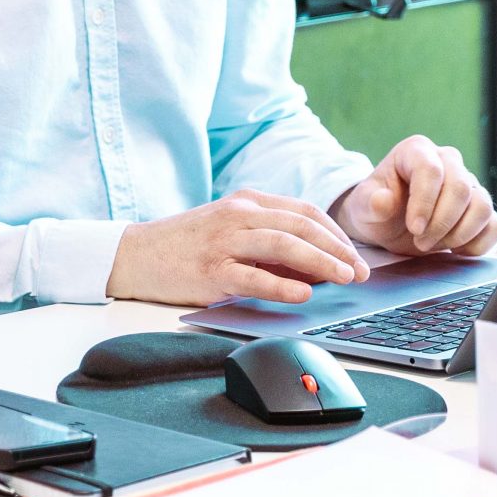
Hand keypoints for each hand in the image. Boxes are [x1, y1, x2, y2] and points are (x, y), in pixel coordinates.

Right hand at [106, 189, 370, 306]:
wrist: (135, 255)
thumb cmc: (187, 245)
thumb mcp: (229, 230)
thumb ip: (268, 240)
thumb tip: (316, 265)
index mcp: (246, 202)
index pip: (304, 211)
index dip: (335, 234)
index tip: (356, 256)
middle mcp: (238, 215)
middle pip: (300, 225)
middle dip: (337, 249)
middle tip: (361, 271)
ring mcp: (223, 241)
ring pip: (283, 244)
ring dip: (320, 261)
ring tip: (344, 278)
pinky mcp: (210, 269)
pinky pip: (253, 276)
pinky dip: (282, 284)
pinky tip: (303, 293)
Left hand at [329, 135, 496, 257]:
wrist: (388, 223)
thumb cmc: (376, 208)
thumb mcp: (363, 207)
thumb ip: (370, 203)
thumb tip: (382, 200)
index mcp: (416, 151)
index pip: (431, 170)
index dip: (425, 202)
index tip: (414, 228)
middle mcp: (447, 161)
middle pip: (461, 189)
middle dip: (441, 223)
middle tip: (420, 242)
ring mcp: (468, 183)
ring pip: (482, 207)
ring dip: (459, 234)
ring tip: (433, 245)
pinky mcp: (480, 208)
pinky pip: (495, 226)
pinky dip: (477, 244)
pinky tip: (454, 249)